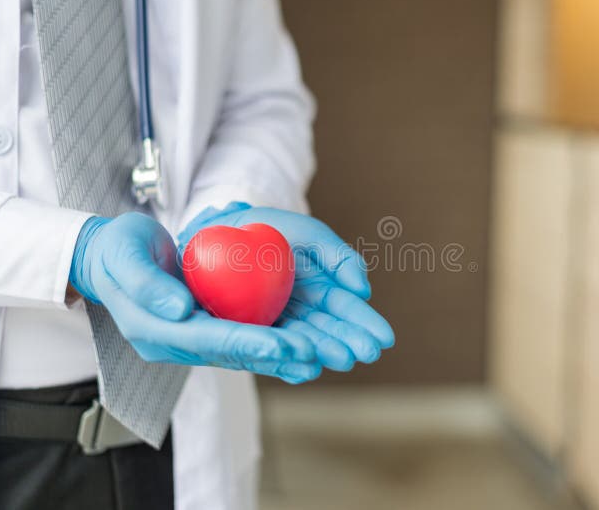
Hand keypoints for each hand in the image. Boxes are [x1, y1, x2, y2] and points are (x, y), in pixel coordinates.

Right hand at [70, 212, 321, 383]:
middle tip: (321, 353)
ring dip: (287, 355)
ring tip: (328, 355)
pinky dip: (277, 345)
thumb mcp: (123, 258)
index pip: (210, 339)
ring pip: (248, 351)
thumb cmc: (117, 253)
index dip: (249, 343)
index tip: (286, 345)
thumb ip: (147, 284)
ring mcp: (195, 338)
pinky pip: (247, 340)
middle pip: (237, 352)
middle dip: (280, 354)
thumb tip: (180, 309)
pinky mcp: (208, 328)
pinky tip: (310, 347)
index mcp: (156, 331)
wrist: (111, 260)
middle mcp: (180, 343)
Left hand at [178, 203, 395, 372]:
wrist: (213, 231)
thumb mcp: (307, 233)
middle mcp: (300, 313)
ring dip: (322, 353)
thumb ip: (338, 256)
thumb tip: (363, 290)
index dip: (364, 323)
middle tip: (365, 353)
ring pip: (300, 344)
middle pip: (326, 331)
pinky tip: (303, 370)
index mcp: (319, 290)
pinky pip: (267, 354)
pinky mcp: (245, 337)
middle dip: (347, 342)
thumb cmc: (264, 229)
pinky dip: (286, 363)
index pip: (345, 310)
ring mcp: (273, 327)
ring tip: (341, 358)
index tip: (384, 338)